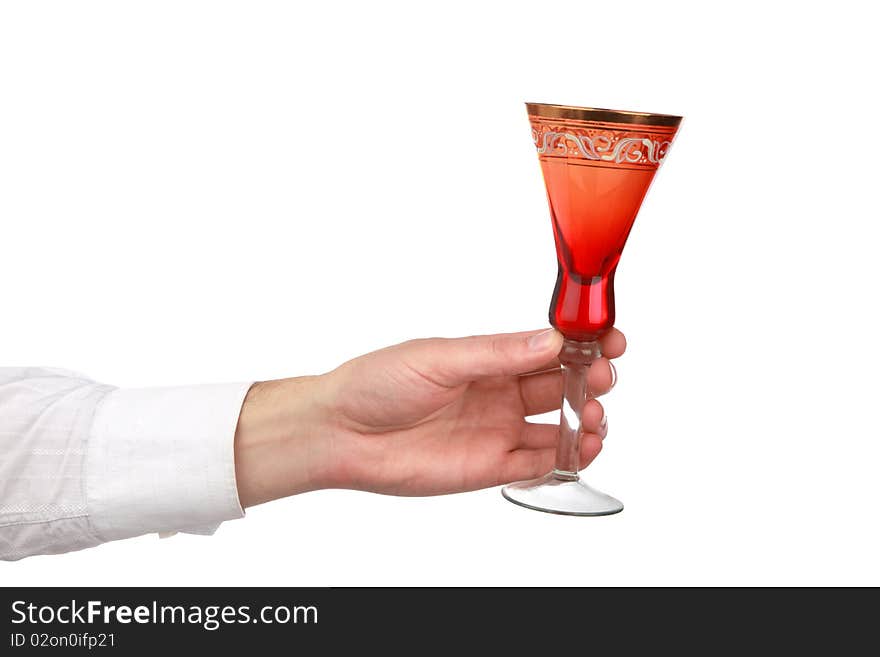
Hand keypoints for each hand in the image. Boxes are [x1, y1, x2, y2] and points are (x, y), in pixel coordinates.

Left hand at [233, 328, 625, 506]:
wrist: (341, 432)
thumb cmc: (377, 384)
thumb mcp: (439, 357)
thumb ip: (497, 353)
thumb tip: (549, 339)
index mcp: (488, 359)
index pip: (548, 349)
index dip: (582, 345)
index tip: (609, 340)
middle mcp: (498, 393)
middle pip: (560, 387)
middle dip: (589, 381)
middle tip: (599, 379)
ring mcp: (496, 431)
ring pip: (556, 429)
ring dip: (584, 423)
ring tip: (592, 419)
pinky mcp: (489, 467)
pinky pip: (537, 465)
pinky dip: (563, 460)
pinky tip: (578, 450)